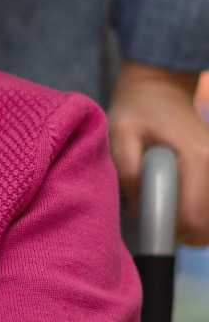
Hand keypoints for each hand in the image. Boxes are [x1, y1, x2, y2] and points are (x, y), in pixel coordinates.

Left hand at [108, 59, 208, 245]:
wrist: (161, 89)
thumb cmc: (137, 109)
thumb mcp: (120, 130)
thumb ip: (127, 165)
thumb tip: (137, 200)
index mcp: (196, 157)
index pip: (193, 216)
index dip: (170, 231)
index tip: (149, 226)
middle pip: (206, 225)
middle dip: (178, 232)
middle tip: (154, 219)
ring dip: (188, 224)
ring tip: (164, 208)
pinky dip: (196, 213)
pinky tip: (177, 202)